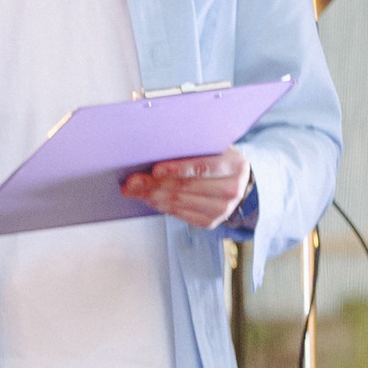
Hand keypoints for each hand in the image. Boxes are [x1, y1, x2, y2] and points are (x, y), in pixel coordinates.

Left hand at [122, 147, 249, 228]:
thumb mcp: (212, 146)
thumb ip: (193, 146)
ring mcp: (222, 209)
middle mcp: (232, 190)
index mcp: (235, 165)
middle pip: (186, 187)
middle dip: (154, 184)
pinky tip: (148, 198)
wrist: (235, 179)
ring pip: (179, 202)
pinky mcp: (210, 222)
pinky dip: (160, 206)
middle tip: (132, 182)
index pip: (202, 167)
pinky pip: (179, 214)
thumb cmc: (217, 158)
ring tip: (133, 190)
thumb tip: (157, 146)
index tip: (155, 169)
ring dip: (152, 196)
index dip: (177, 169)